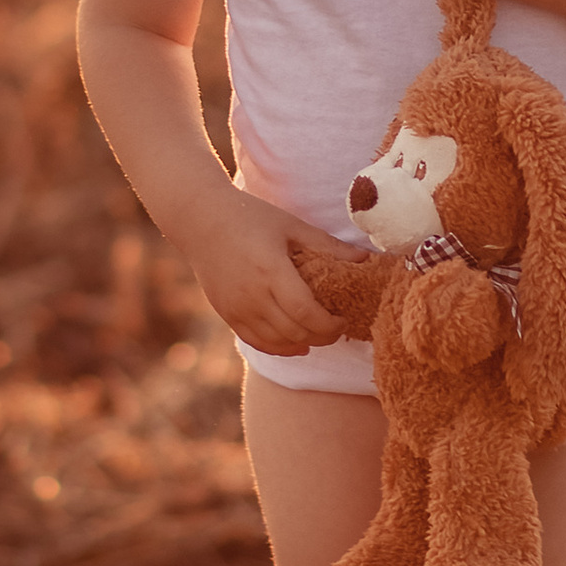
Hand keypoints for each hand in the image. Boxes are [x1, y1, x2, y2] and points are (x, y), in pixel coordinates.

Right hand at [176, 184, 368, 357]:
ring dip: (303, 344)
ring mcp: (237, 308)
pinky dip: (279, 348)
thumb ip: (328, 245)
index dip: (330, 324)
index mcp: (271, 270)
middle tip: (338, 326)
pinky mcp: (227, 314)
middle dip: (322, 336)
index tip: (344, 317)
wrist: (200, 219)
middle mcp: (252, 295)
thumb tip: (366, 259)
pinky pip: (257, 342)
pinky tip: (296, 344)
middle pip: (295, 332)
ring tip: (319, 334)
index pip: (306, 313)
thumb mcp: (291, 225)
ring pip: (278, 343)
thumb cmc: (250, 217)